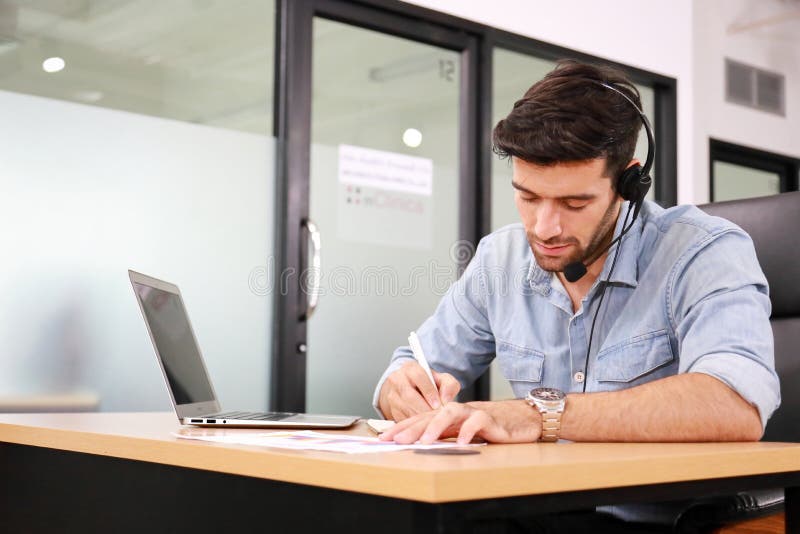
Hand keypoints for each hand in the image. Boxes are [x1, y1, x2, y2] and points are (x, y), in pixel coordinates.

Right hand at [378, 360, 460, 420]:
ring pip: (405, 409)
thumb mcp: (442, 380)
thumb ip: (449, 385)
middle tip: (437, 417)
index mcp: (410, 368)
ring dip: (420, 419)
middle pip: (409, 396)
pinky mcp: (391, 409)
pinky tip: (424, 427)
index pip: (419, 376)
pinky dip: (414, 425)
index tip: (438, 404)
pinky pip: (402, 419)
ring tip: (432, 423)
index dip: (429, 392)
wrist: (411, 390)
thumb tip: (446, 399)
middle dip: (425, 409)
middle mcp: (397, 379)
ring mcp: (392, 395)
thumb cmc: (429, 385)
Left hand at [379, 400, 540, 444]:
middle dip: (411, 427)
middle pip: (431, 414)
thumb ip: (447, 436)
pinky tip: (461, 442)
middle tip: (395, 440)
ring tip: (424, 441)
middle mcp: (459, 412)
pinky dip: (469, 430)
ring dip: (436, 426)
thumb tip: (422, 445)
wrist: (526, 418)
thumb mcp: (466, 432)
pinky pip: (479, 421)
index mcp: (450, 416)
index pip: (422, 418)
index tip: (385, 438)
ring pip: (451, 412)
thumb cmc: (495, 427)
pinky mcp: (492, 419)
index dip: (403, 427)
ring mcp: (475, 413)